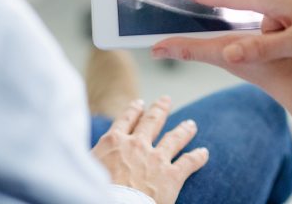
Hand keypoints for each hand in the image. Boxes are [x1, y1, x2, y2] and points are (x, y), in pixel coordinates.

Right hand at [91, 96, 208, 203]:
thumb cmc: (93, 192)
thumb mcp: (87, 168)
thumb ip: (96, 157)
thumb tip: (93, 156)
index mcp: (114, 142)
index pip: (125, 120)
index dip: (134, 110)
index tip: (140, 103)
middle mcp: (137, 145)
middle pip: (152, 121)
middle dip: (160, 109)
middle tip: (166, 100)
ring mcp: (156, 159)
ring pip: (174, 138)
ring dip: (184, 130)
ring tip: (191, 124)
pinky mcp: (171, 176)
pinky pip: (188, 162)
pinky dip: (198, 157)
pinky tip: (204, 153)